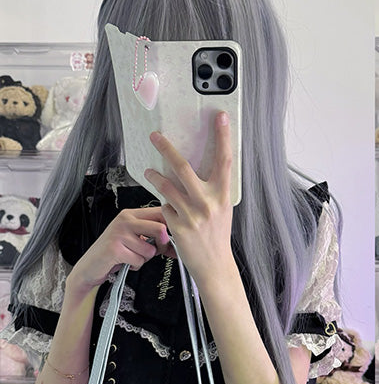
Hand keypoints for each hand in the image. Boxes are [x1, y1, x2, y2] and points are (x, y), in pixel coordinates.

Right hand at [68, 207, 172, 292]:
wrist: (90, 266)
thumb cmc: (115, 252)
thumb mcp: (136, 239)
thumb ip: (155, 237)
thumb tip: (179, 244)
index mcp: (131, 214)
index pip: (160, 212)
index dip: (172, 227)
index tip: (172, 239)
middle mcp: (125, 220)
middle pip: (160, 229)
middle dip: (162, 245)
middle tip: (154, 251)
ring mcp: (119, 233)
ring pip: (150, 249)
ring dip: (144, 259)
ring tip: (131, 256)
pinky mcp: (115, 248)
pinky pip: (139, 260)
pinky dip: (135, 265)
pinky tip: (125, 262)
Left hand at [144, 111, 234, 285]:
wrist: (214, 266)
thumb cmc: (218, 236)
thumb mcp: (223, 211)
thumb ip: (214, 191)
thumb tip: (203, 171)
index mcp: (223, 196)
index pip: (224, 160)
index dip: (222, 137)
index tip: (220, 117)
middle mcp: (208, 203)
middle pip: (184, 167)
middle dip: (166, 149)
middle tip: (156, 136)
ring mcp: (192, 215)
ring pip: (167, 186)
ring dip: (155, 176)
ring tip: (149, 171)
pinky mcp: (178, 226)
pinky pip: (165, 207)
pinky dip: (165, 205)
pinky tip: (170, 211)